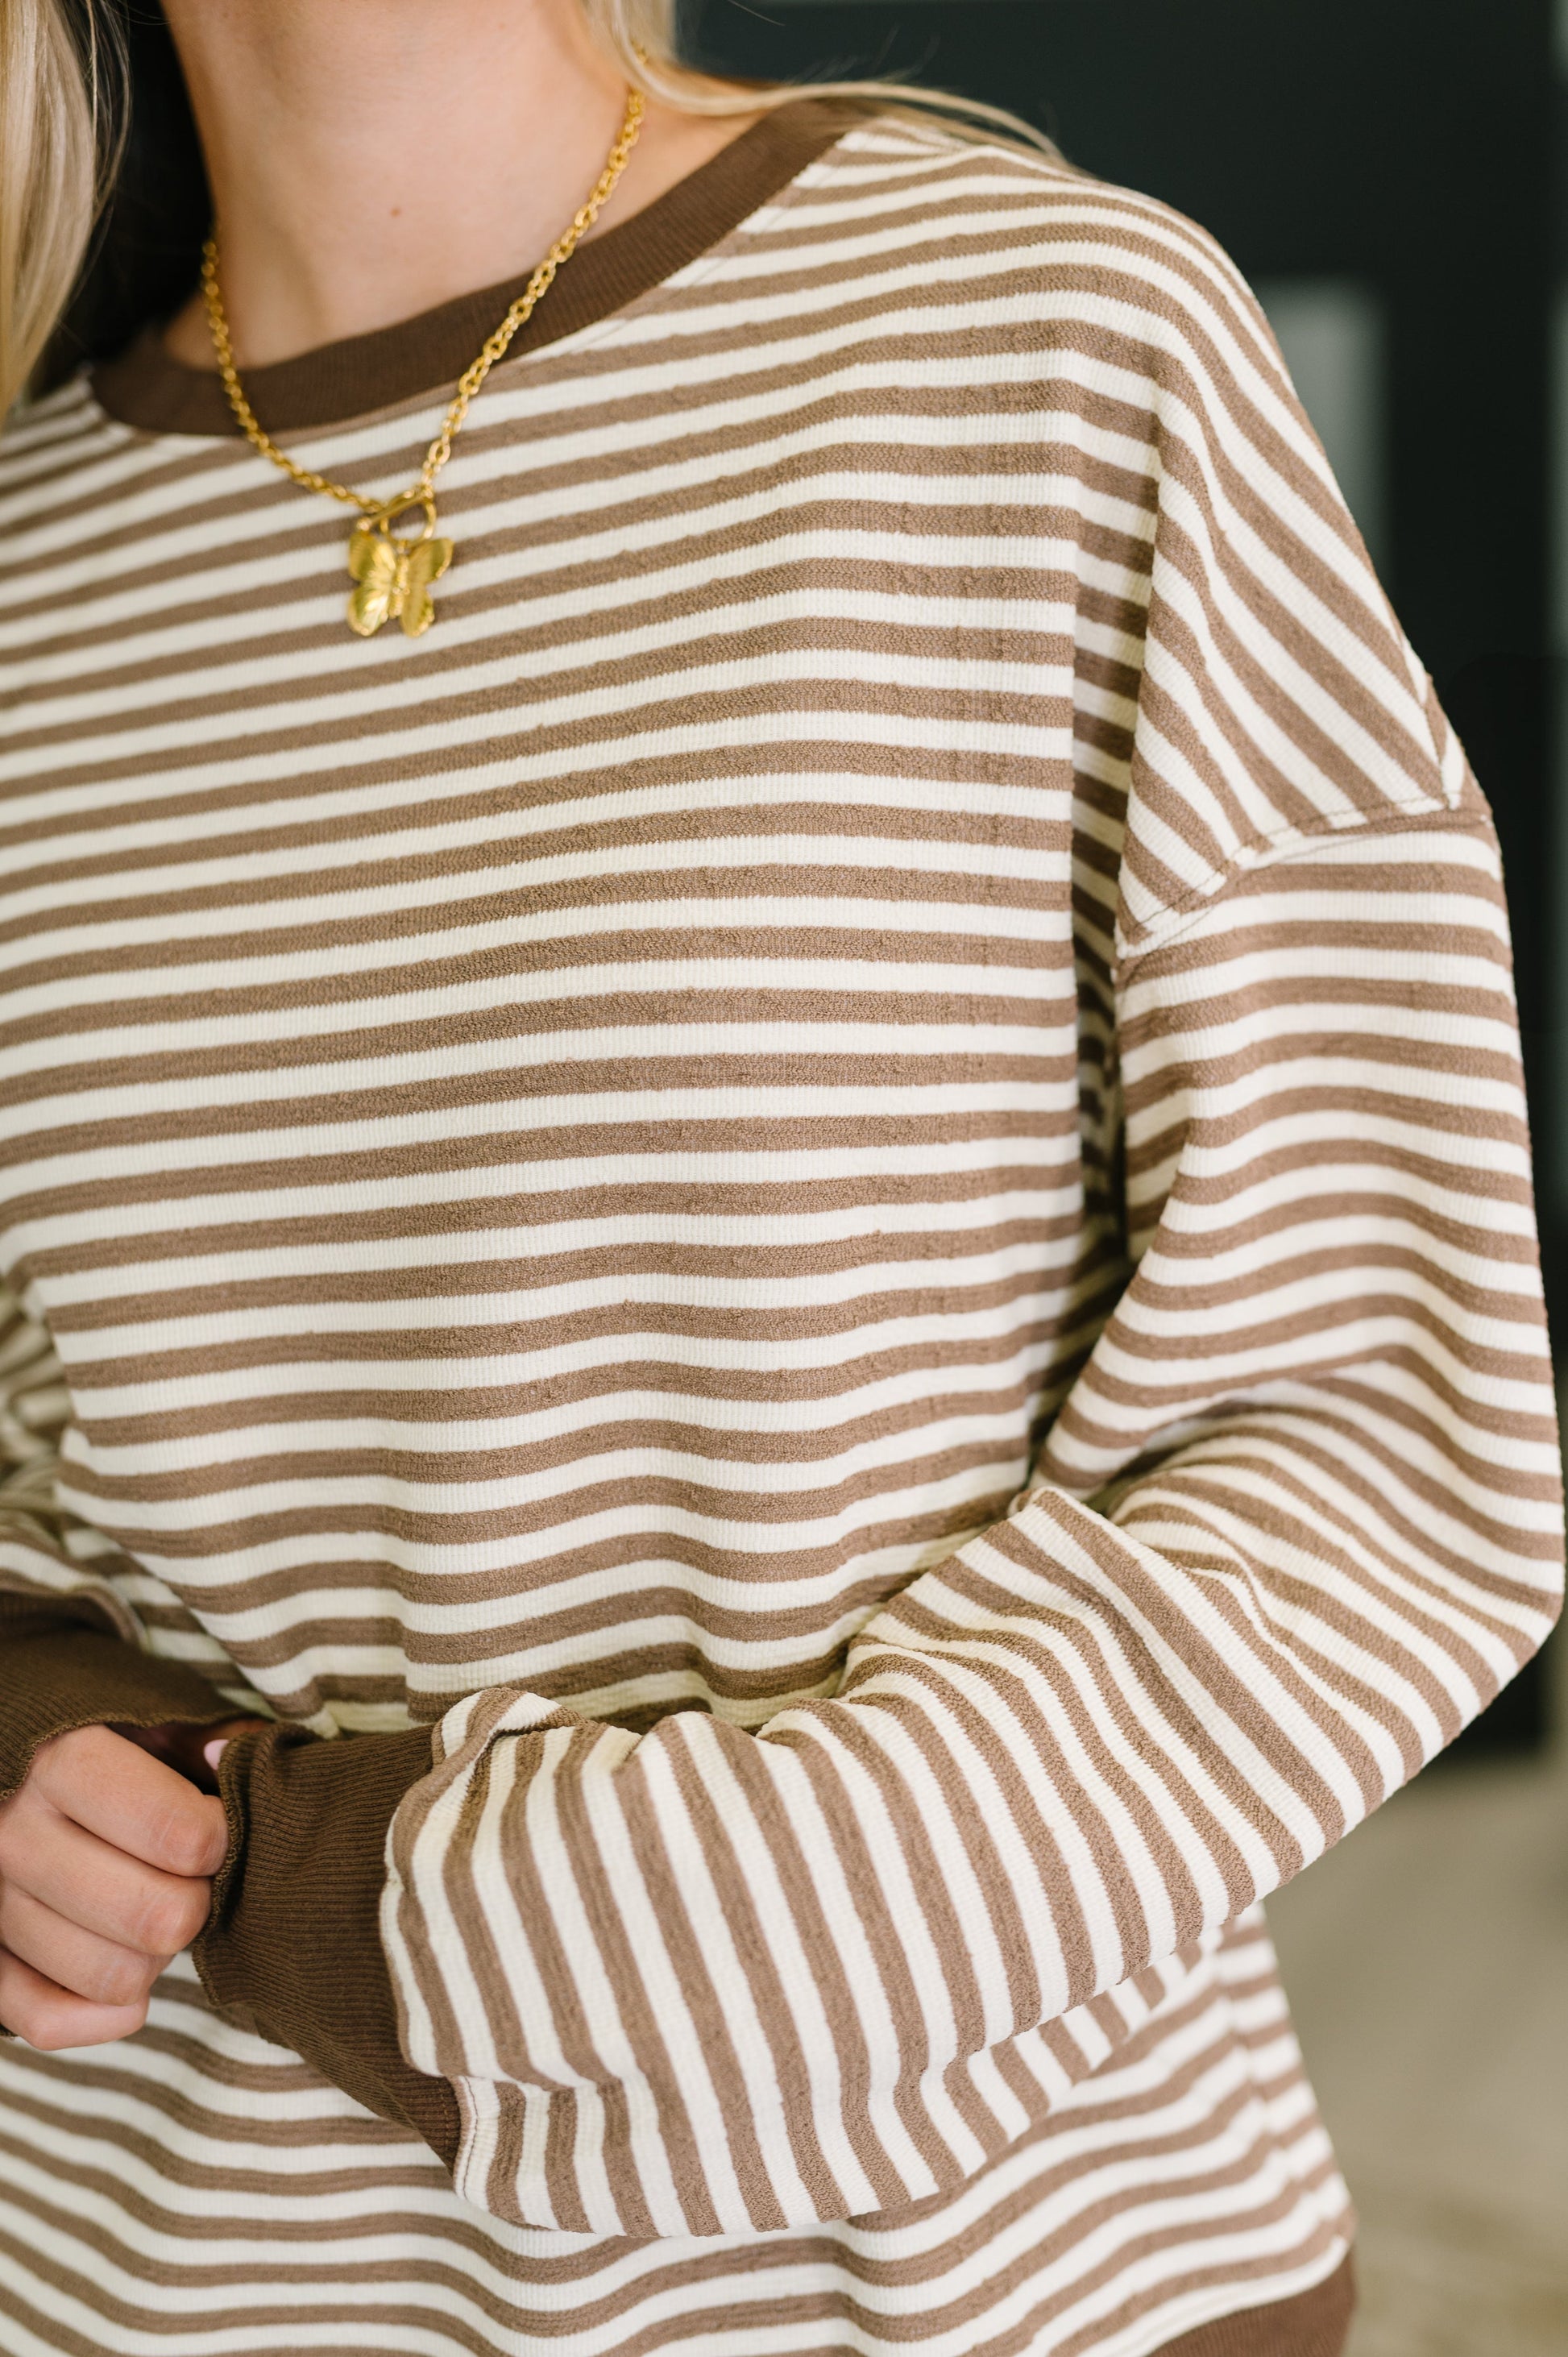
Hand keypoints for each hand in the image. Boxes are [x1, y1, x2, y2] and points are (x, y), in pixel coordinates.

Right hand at [0, 1718, 258, 2049]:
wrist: (55, 1799)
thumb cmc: (134, 1761)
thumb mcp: (173, 1728)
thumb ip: (216, 1742)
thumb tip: (223, 1759)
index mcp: (64, 1762)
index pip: (182, 1837)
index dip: (222, 1842)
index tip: (218, 1828)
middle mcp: (14, 1834)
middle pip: (158, 1919)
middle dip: (196, 1903)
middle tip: (192, 1880)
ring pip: (114, 1978)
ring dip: (157, 1958)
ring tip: (154, 1911)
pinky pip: (50, 2022)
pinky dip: (110, 2014)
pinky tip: (135, 1976)